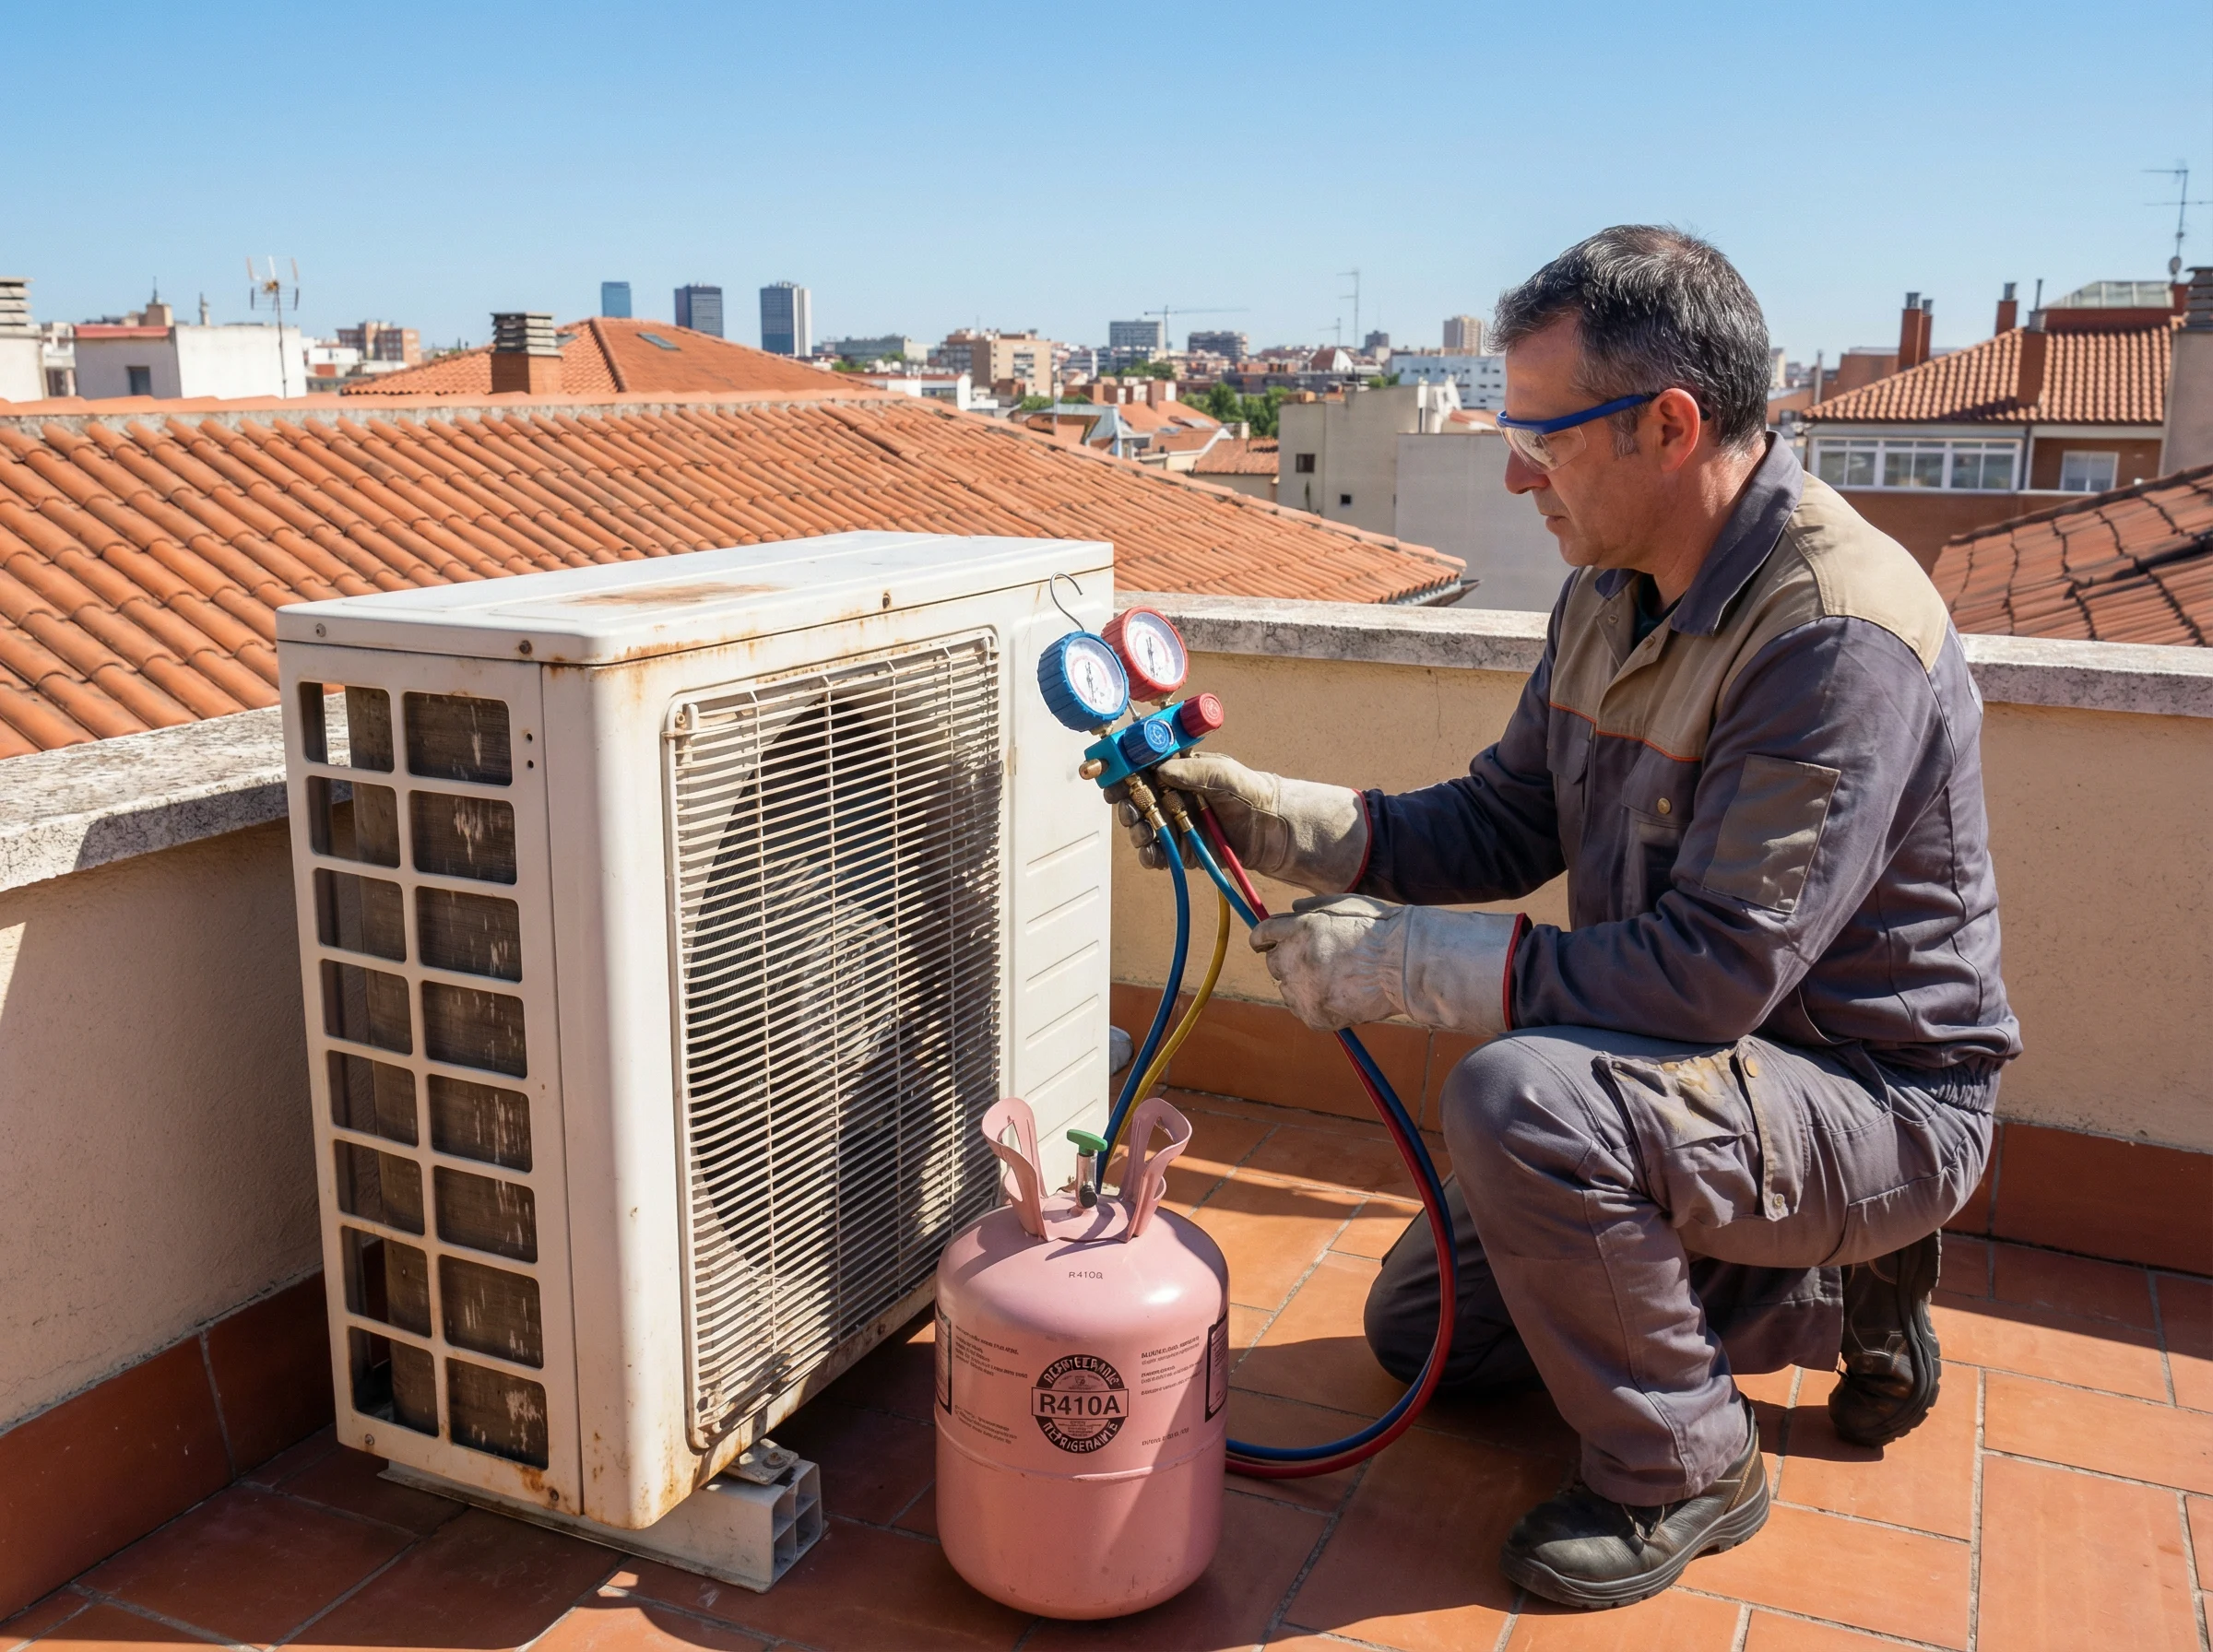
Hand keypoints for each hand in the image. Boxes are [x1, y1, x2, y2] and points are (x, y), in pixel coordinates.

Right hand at [1114, 752, 1369, 893]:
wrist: (1275, 829)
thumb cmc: (1252, 792)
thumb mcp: (1227, 773)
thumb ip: (1196, 771)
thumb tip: (1162, 770)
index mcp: (1177, 770)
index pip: (1138, 766)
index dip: (1117, 767)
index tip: (1103, 771)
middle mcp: (1170, 795)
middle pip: (1131, 797)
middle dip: (1124, 802)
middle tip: (1127, 806)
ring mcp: (1173, 823)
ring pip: (1140, 825)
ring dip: (1136, 828)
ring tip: (1145, 830)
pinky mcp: (1180, 850)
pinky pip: (1155, 853)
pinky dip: (1149, 853)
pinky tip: (1152, 851)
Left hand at [1250, 894, 1528, 1035]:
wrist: (1408, 965)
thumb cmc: (1384, 931)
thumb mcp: (1347, 904)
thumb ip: (1315, 906)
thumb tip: (1291, 908)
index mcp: (1300, 927)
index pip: (1262, 934)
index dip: (1263, 940)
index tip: (1264, 945)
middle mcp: (1295, 957)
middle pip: (1273, 964)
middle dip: (1289, 962)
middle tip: (1317, 964)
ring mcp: (1304, 988)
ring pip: (1288, 990)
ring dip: (1303, 986)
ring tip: (1336, 981)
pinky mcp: (1315, 1014)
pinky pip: (1304, 1013)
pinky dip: (1317, 1008)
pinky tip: (1341, 998)